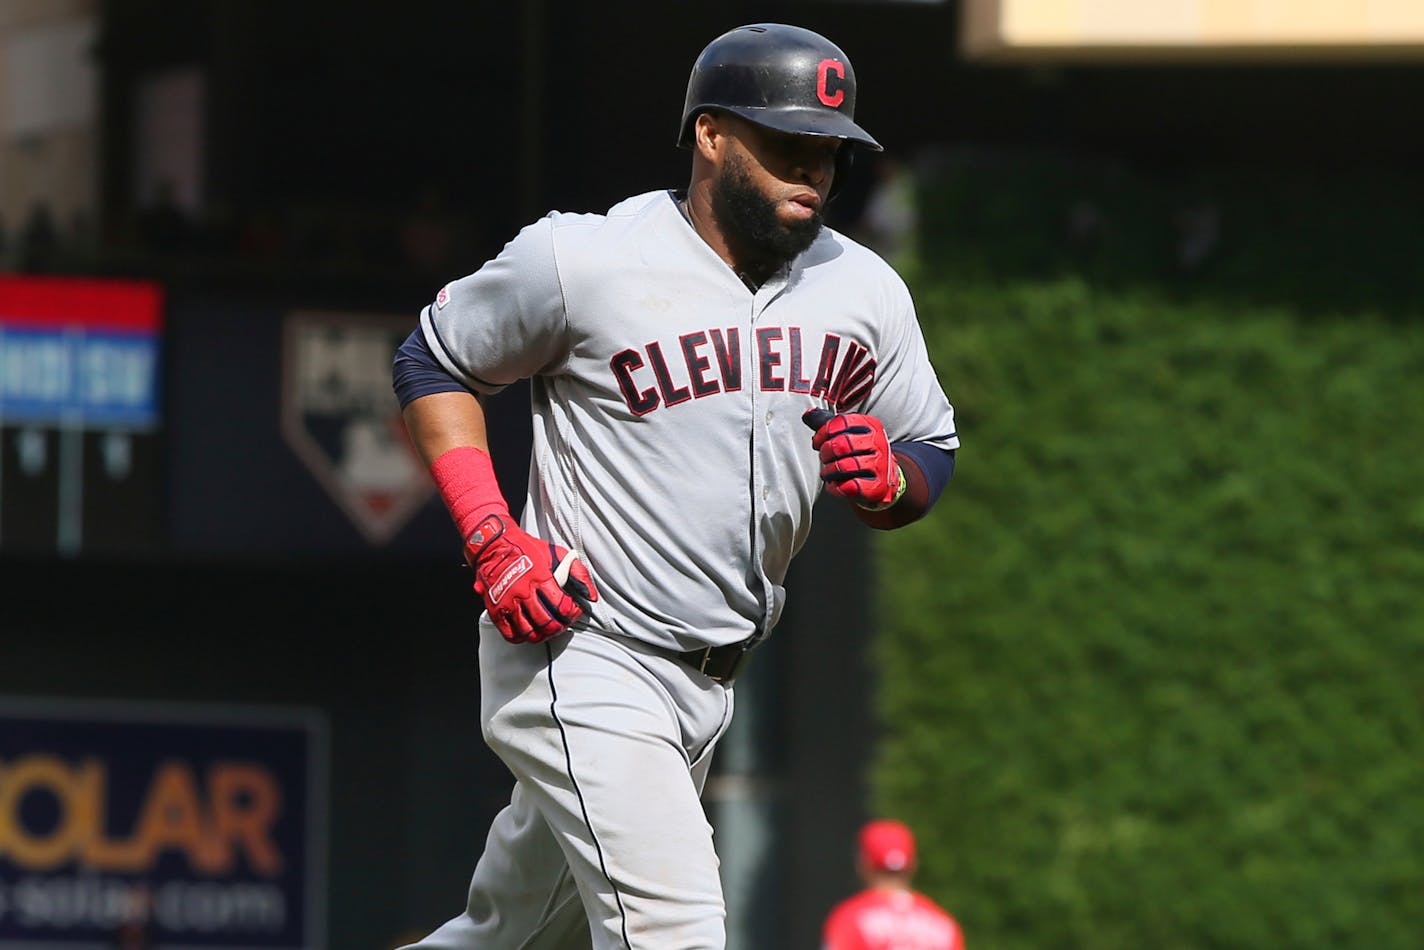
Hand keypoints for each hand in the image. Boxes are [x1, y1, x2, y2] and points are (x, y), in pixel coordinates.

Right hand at [464, 513, 597, 642]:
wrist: (493, 545)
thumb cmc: (525, 549)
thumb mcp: (557, 553)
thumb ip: (578, 572)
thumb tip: (591, 595)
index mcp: (541, 578)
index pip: (562, 607)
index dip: (572, 613)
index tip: (574, 611)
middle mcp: (524, 592)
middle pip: (547, 623)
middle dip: (560, 627)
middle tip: (563, 624)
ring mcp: (509, 603)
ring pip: (530, 632)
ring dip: (543, 635)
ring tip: (548, 630)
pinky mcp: (496, 610)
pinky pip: (510, 634)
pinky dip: (522, 637)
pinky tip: (529, 631)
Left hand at [802, 408, 903, 509]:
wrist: (885, 477)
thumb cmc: (861, 453)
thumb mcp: (848, 433)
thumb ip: (827, 423)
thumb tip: (808, 415)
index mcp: (870, 425)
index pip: (842, 422)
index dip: (823, 432)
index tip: (817, 442)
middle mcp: (877, 443)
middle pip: (842, 444)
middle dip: (826, 452)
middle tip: (824, 458)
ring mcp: (879, 465)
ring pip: (845, 466)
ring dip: (829, 471)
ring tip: (828, 472)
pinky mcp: (877, 486)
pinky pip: (851, 487)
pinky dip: (837, 487)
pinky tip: (836, 484)